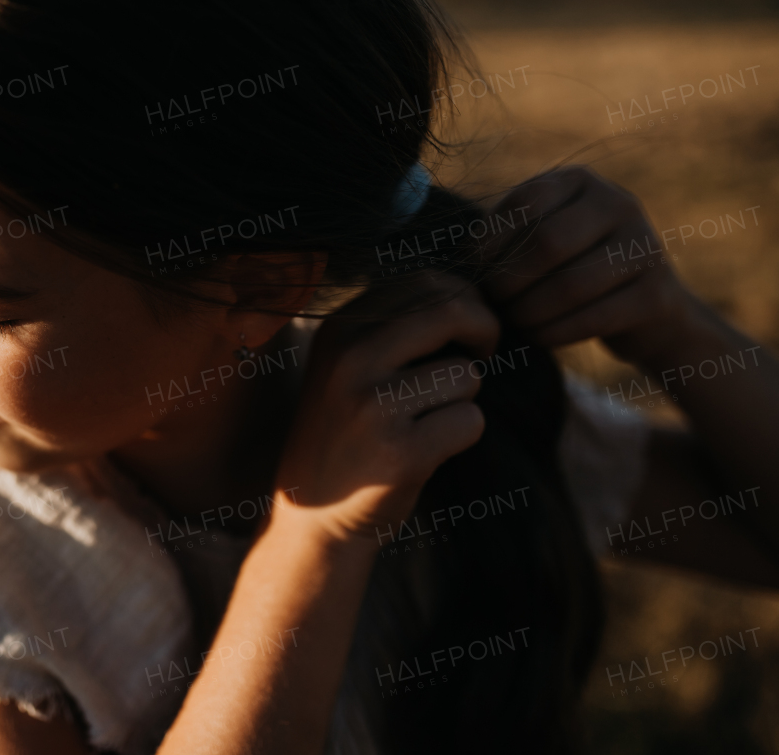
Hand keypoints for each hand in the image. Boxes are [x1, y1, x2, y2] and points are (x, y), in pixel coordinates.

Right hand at [272, 274, 498, 543]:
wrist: (314, 516)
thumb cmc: (346, 435)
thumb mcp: (347, 368)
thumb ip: (393, 328)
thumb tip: (468, 297)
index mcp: (339, 330)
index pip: (422, 282)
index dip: (463, 300)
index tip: (465, 331)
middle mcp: (351, 360)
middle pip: (450, 312)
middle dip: (484, 330)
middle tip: (482, 355)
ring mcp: (374, 406)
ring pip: (466, 375)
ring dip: (464, 398)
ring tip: (429, 420)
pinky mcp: (400, 452)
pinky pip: (470, 421)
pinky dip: (462, 436)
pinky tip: (430, 449)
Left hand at [482, 166, 696, 364]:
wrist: (640, 309)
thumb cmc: (568, 267)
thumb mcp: (537, 237)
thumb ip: (505, 234)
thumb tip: (466, 259)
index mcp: (580, 180)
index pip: (525, 202)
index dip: (491, 241)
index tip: (475, 271)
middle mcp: (618, 203)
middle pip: (548, 241)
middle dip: (510, 280)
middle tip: (494, 303)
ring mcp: (645, 246)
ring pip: (571, 285)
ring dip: (529, 312)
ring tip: (513, 322)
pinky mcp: (656, 294)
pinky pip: (593, 318)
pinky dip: (555, 333)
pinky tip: (538, 337)